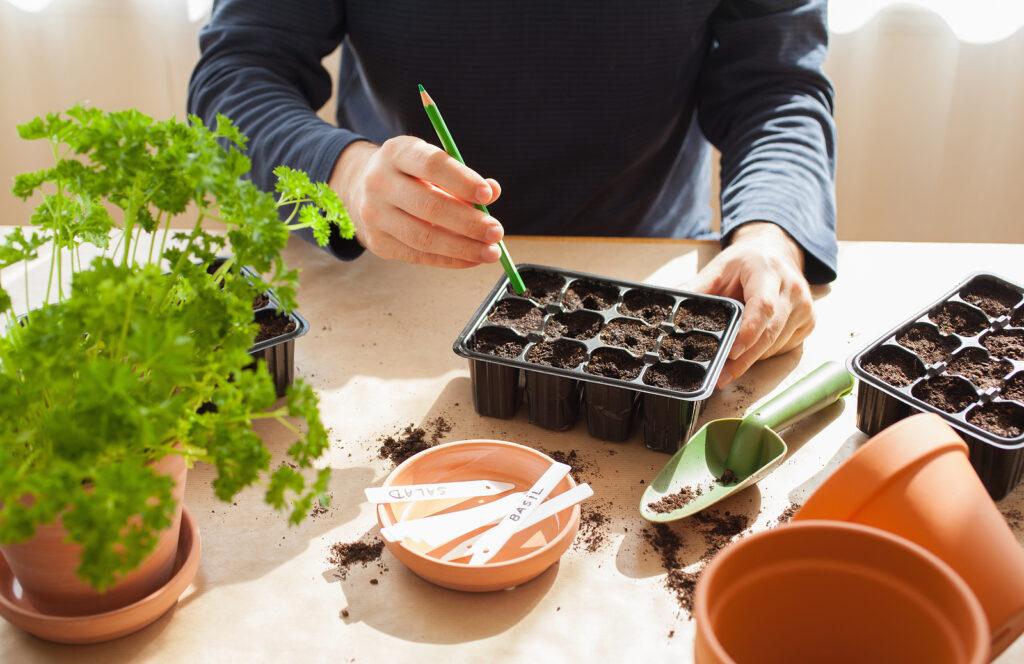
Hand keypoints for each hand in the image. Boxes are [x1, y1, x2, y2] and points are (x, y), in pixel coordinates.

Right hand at [328, 136, 504, 266]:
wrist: (361, 188)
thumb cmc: (409, 174)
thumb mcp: (431, 163)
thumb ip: (462, 177)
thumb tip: (492, 192)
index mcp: (396, 153)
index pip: (431, 165)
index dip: (462, 181)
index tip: (488, 195)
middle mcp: (379, 183)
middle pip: (429, 206)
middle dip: (468, 222)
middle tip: (496, 231)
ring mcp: (374, 215)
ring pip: (424, 237)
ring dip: (463, 248)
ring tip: (491, 251)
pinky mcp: (378, 242)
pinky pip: (419, 256)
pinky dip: (450, 260)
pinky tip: (472, 259)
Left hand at [684, 222, 814, 386]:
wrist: (774, 253)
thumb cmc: (745, 264)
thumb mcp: (718, 269)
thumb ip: (696, 290)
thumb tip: (669, 312)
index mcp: (767, 271)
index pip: (763, 305)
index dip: (749, 332)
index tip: (731, 352)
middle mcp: (792, 288)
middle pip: (770, 332)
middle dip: (744, 358)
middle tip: (720, 375)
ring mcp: (805, 306)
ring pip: (776, 345)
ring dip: (752, 358)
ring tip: (727, 366)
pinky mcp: (809, 321)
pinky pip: (784, 347)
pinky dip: (764, 353)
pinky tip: (750, 349)